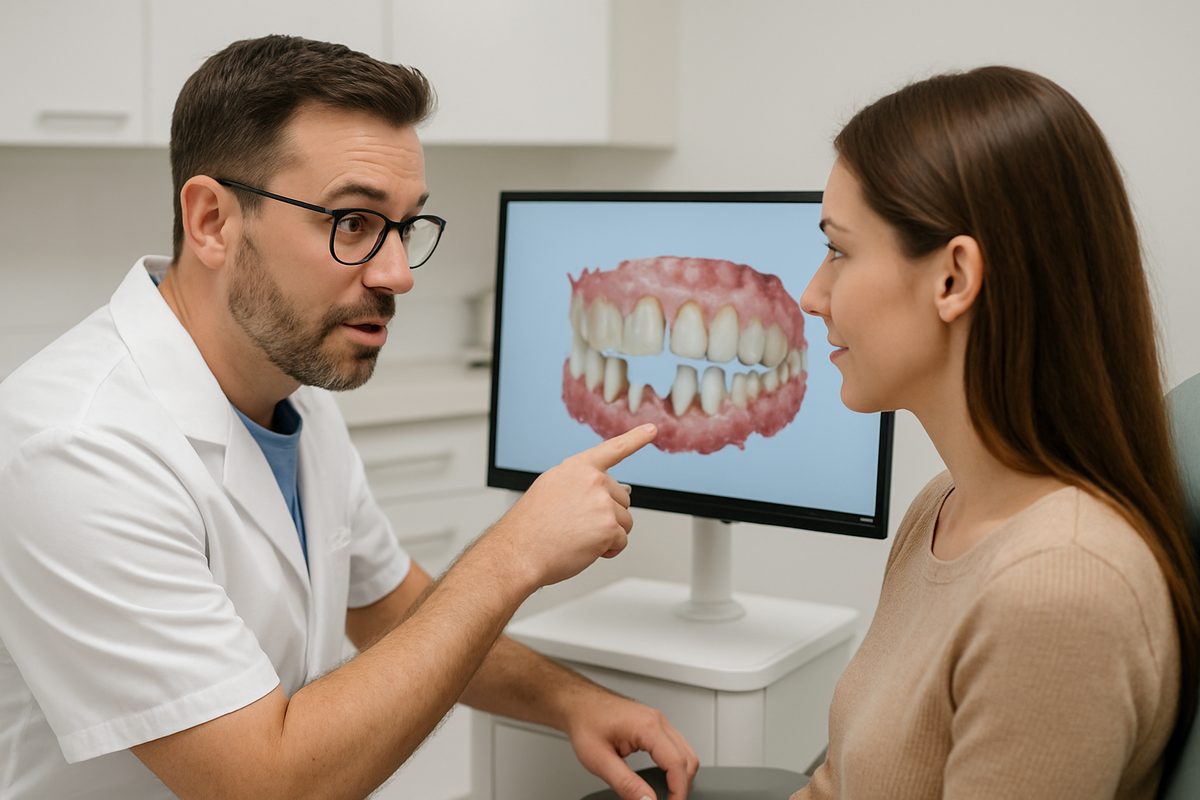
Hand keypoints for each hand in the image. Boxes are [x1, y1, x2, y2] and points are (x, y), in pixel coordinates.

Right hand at [491, 424, 656, 587]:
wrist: (519, 552)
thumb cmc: (530, 527)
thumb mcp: (550, 489)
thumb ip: (580, 484)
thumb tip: (608, 493)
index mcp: (577, 468)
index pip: (613, 449)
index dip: (635, 438)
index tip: (652, 430)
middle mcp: (592, 480)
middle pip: (622, 498)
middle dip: (608, 515)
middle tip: (580, 526)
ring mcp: (602, 503)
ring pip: (625, 521)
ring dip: (609, 534)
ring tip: (580, 538)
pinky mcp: (608, 526)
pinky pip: (621, 541)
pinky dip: (608, 550)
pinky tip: (585, 549)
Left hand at [566, 691, 698, 799]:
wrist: (579, 704)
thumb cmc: (585, 723)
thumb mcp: (600, 760)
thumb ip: (626, 784)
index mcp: (647, 727)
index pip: (677, 764)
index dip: (678, 792)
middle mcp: (658, 721)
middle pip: (687, 759)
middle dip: (682, 786)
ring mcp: (658, 721)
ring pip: (686, 752)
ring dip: (681, 775)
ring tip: (667, 794)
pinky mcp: (655, 724)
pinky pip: (677, 746)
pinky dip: (676, 765)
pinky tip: (665, 776)